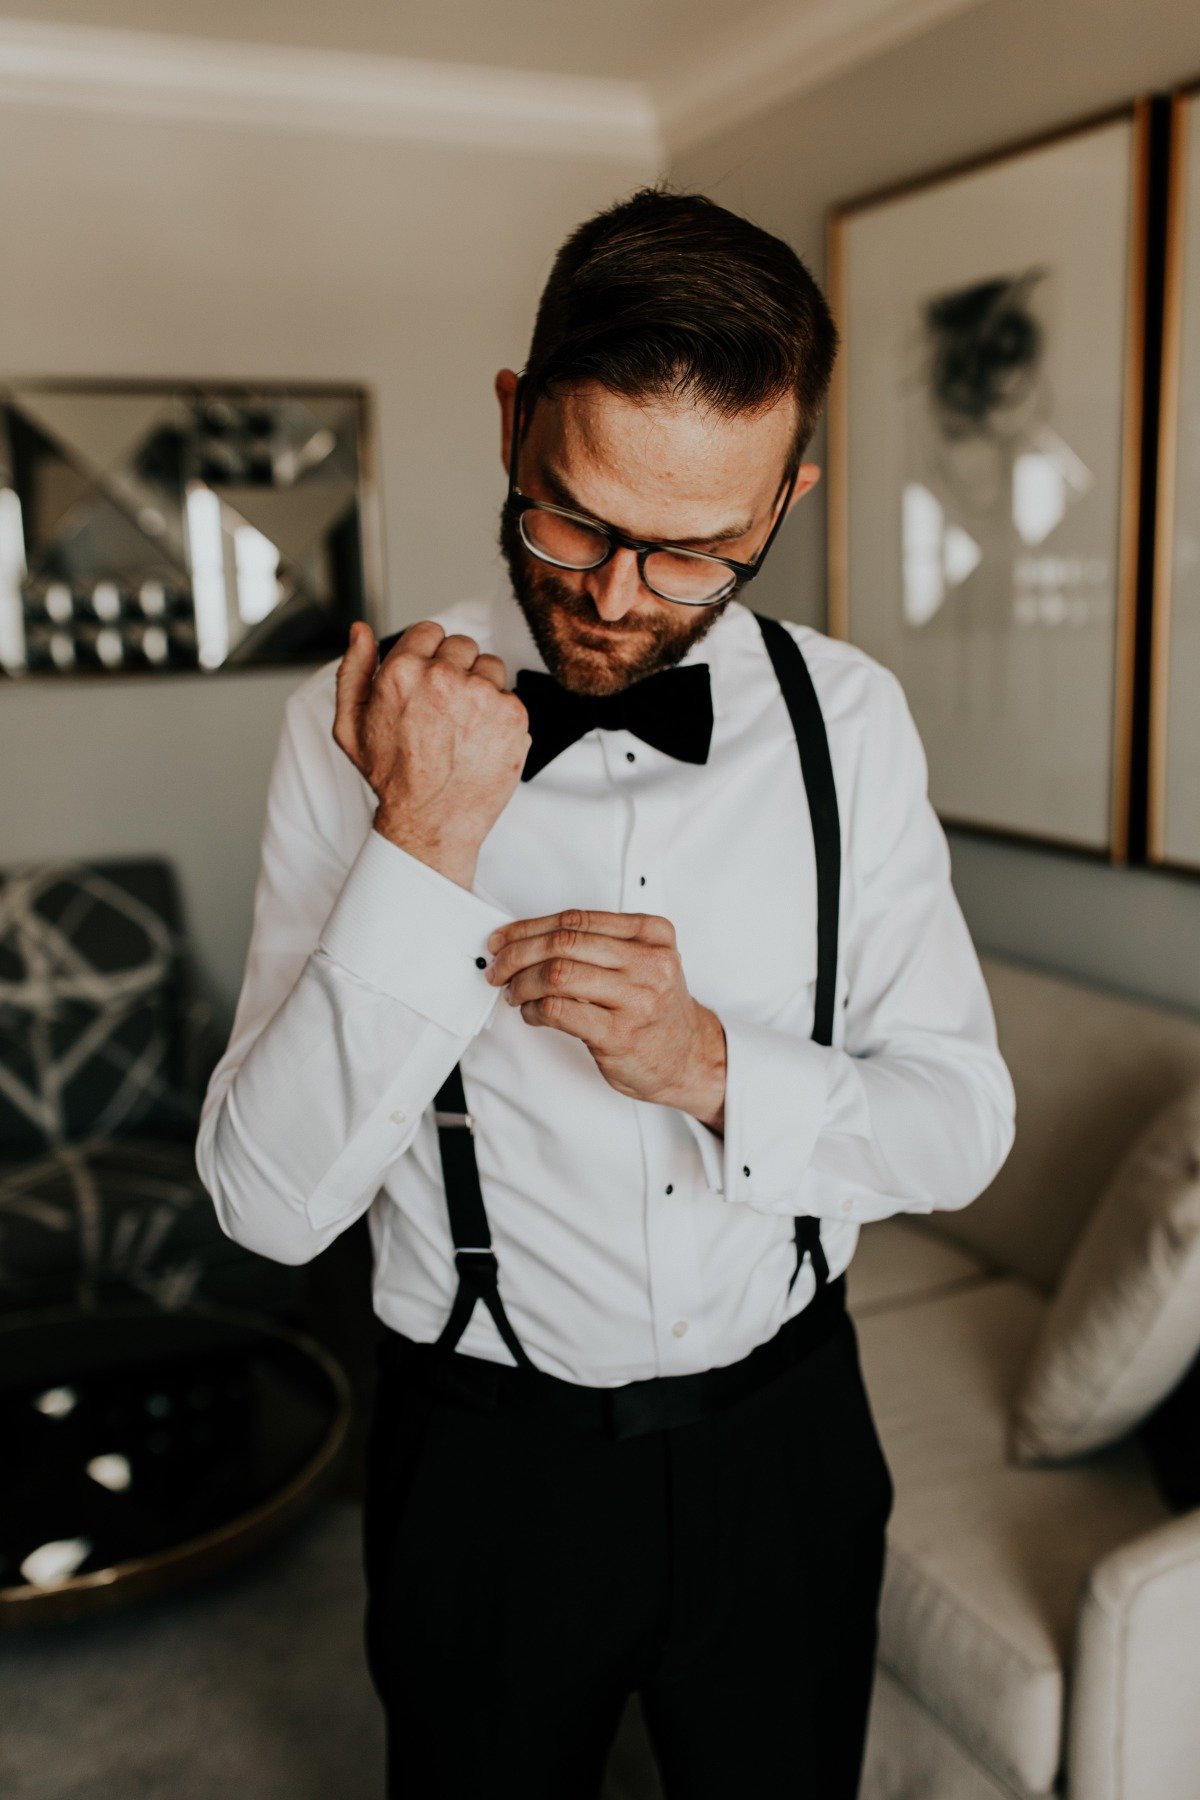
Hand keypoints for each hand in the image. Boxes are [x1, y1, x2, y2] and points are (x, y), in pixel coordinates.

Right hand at [333, 620, 530, 885]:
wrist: (430, 822)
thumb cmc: (391, 778)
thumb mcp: (351, 726)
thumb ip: (353, 671)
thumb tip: (361, 630)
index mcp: (404, 670)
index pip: (430, 631)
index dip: (429, 656)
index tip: (429, 682)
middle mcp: (444, 676)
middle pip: (463, 645)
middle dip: (456, 669)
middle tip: (445, 709)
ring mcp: (482, 694)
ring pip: (491, 666)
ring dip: (482, 687)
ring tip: (464, 725)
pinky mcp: (512, 714)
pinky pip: (511, 696)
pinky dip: (500, 715)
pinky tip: (481, 740)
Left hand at [485, 908, 726, 1127]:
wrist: (690, 1057)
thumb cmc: (655, 1008)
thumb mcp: (642, 961)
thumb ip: (598, 944)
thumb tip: (527, 938)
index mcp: (652, 933)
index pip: (576, 920)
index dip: (529, 928)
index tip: (503, 939)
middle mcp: (648, 962)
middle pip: (563, 943)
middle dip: (517, 954)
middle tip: (497, 967)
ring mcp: (636, 999)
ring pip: (557, 974)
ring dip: (522, 983)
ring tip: (514, 993)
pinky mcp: (620, 1035)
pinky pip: (558, 1011)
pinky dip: (534, 1010)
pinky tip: (532, 1013)